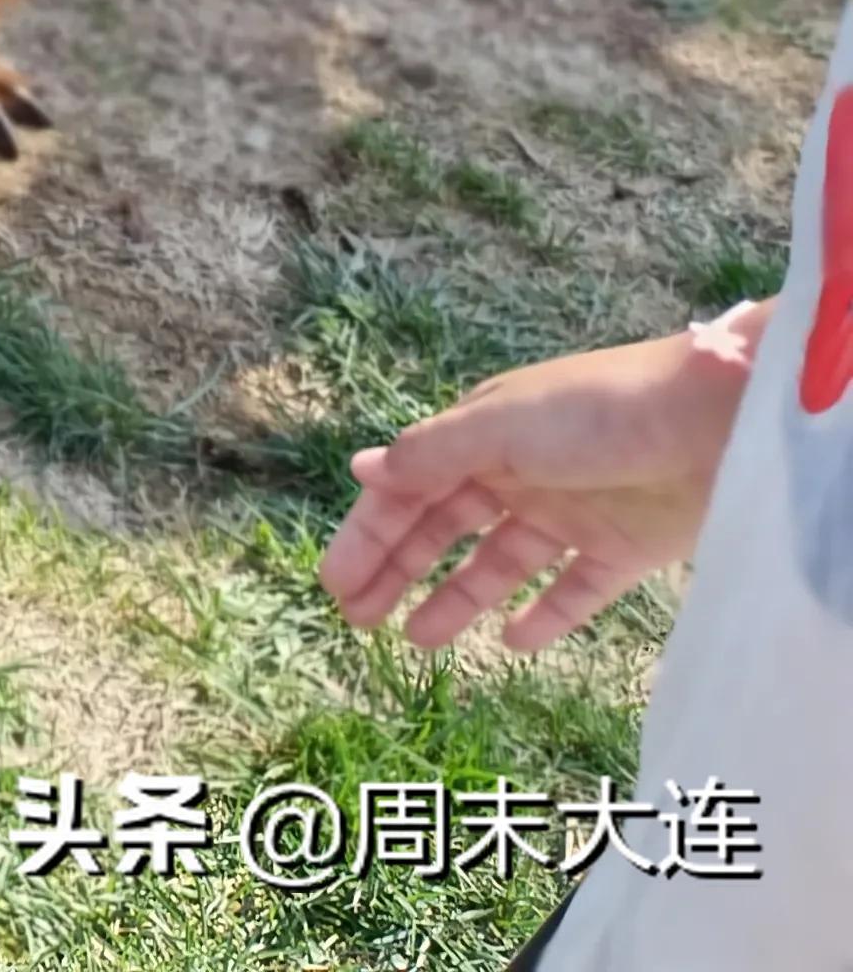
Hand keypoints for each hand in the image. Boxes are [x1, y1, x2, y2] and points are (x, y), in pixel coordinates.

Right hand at [319, 316, 763, 652]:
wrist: (719, 420)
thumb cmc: (599, 412)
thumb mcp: (501, 425)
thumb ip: (432, 454)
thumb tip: (363, 470)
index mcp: (481, 438)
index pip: (407, 493)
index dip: (368, 536)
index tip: (334, 584)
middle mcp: (517, 476)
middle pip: (442, 531)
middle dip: (396, 571)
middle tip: (357, 620)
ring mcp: (570, 515)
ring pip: (497, 566)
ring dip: (455, 599)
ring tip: (418, 642)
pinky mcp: (623, 550)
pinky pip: (572, 591)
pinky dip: (542, 616)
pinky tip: (511, 642)